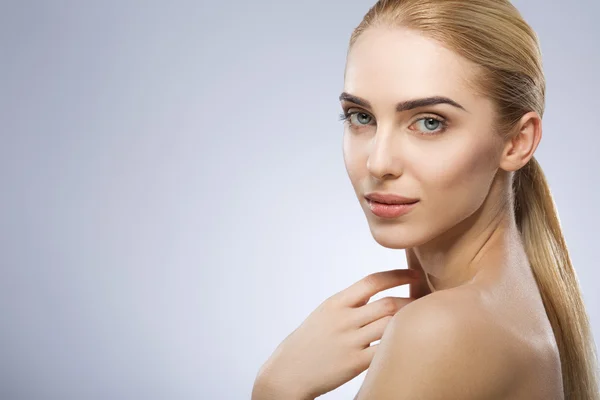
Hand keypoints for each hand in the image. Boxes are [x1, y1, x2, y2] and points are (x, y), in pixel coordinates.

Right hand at [253, 268, 424, 398]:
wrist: (287, 372)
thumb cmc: (308, 342)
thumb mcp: (324, 314)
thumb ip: (350, 304)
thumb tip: (379, 294)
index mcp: (335, 303)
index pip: (372, 281)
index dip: (398, 275)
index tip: (415, 276)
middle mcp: (343, 319)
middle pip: (388, 304)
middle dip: (413, 302)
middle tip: (429, 303)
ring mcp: (349, 342)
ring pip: (390, 326)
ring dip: (411, 323)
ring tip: (424, 323)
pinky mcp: (354, 364)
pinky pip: (385, 351)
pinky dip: (400, 346)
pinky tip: (409, 344)